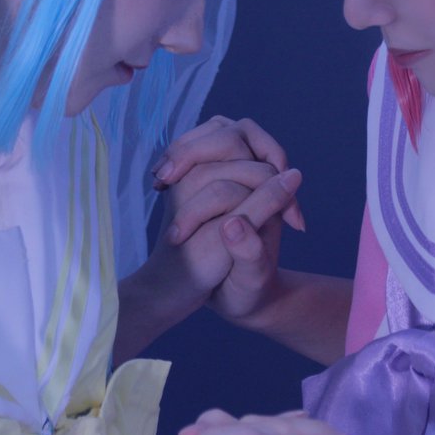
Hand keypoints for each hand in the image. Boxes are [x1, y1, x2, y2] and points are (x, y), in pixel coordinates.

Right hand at [152, 117, 305, 319]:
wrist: (241, 298)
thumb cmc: (249, 289)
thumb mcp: (253, 277)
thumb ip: (250, 251)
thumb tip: (233, 224)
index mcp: (274, 196)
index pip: (253, 159)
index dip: (216, 165)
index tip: (181, 185)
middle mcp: (258, 180)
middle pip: (228, 136)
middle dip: (193, 151)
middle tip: (163, 177)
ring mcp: (237, 178)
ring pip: (210, 141)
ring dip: (184, 153)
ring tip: (159, 179)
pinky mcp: (218, 183)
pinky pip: (198, 156)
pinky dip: (177, 161)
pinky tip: (159, 182)